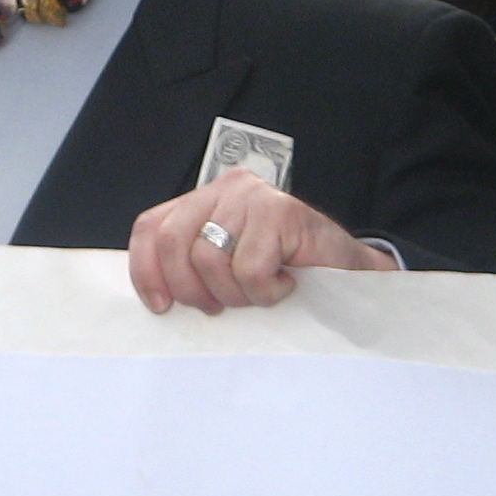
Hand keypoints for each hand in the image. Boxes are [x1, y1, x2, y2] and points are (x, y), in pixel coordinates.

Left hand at [129, 168, 395, 315]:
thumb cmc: (285, 274)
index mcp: (203, 199)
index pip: (150, 227)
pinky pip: (249, 270)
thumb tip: (152, 295)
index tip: (160, 307)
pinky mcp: (281, 211)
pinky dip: (266, 292)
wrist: (349, 273)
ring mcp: (253, 196)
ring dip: (234, 294)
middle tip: (219, 307)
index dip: (146, 271)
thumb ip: (190, 266)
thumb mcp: (226, 268)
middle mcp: (224, 188)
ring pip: (208, 259)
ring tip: (260, 292)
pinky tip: (286, 283)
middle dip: (190, 289)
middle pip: (171, 242)